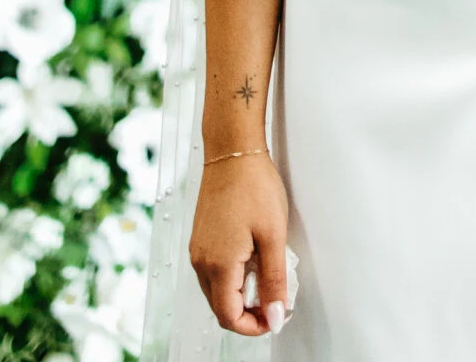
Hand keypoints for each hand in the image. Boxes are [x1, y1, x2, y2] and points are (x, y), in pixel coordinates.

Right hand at [190, 150, 291, 336]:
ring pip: (216, 292)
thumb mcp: (273, 234)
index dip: (254, 326)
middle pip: (221, 308)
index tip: (277, 317)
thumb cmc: (254, 186)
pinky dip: (232, 278)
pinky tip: (253, 261)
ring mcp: (198, 250)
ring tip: (268, 279)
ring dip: (240, 296)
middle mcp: (202, 263)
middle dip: (248, 313)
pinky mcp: (200, 239)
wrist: (233, 150)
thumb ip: (274, 280)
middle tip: (276, 301)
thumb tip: (276, 315)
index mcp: (218, 266)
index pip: (229, 317)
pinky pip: (213, 272)